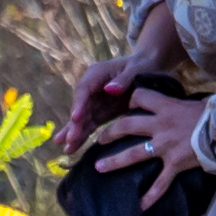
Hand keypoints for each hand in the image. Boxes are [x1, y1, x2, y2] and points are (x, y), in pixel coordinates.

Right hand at [55, 4, 184, 154]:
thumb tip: (109, 89)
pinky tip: (73, 148)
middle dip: (75, 125)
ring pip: (83, 119)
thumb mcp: (136, 69)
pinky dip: (84, 136)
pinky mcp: (101, 112)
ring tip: (67, 150)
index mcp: (97, 74)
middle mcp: (91, 88)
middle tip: (70, 140)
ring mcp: (95, 101)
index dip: (79, 104)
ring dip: (76, 134)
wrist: (149, 68)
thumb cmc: (142, 65)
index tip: (75, 118)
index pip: (84, 89)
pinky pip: (91, 125)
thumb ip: (124, 79)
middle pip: (81, 107)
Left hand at [87, 79, 210, 209]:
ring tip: (99, 167)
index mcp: (166, 107)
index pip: (140, 97)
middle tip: (99, 140)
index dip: (132, 99)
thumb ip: (184, 106)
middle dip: (109, 133)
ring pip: (133, 154)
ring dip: (114, 161)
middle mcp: (161, 126)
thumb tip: (187, 105)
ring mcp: (166, 146)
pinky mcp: (175, 164)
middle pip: (126, 126)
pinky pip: (160, 183)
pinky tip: (140, 207)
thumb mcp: (198, 102)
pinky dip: (150, 196)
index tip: (128, 105)